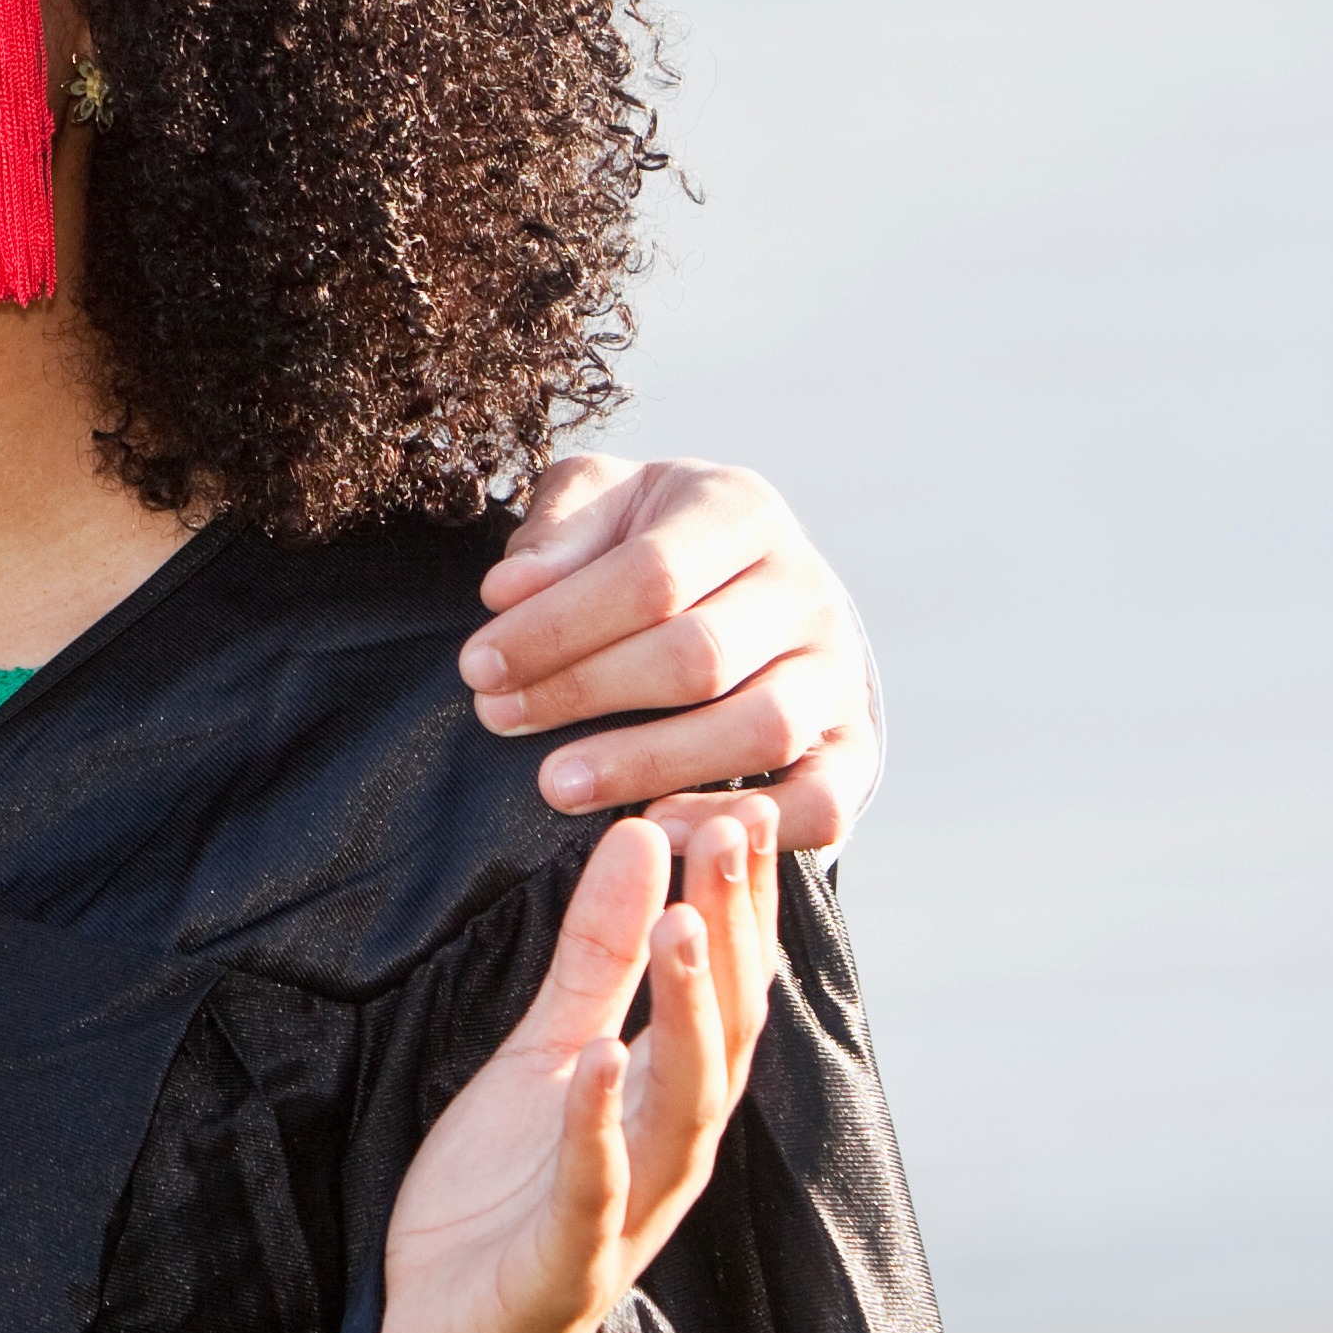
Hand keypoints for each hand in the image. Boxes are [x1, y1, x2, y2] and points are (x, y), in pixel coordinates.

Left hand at [377, 803, 781, 1332]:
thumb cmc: (504, 1199)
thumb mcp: (545, 1055)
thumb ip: (596, 960)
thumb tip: (644, 836)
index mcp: (667, 1099)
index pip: (725, 986)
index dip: (736, 898)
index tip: (740, 801)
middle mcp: (667, 1154)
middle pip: (726, 1036)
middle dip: (733, 934)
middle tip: (733, 827)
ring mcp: (624, 1217)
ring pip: (682, 1110)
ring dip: (690, 1016)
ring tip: (684, 923)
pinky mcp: (565, 1272)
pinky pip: (592, 1196)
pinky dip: (598, 1131)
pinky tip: (596, 1067)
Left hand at [464, 455, 882, 850]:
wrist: (746, 583)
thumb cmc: (646, 541)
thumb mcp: (599, 505)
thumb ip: (556, 534)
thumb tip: (509, 592)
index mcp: (741, 510)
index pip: (653, 573)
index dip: (558, 626)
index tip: (478, 665)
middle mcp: (806, 588)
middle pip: (699, 655)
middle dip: (584, 693)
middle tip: (496, 718)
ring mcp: (838, 671)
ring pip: (760, 730)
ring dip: (647, 764)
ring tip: (554, 785)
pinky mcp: (854, 747)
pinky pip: (822, 802)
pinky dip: (746, 826)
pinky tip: (655, 828)